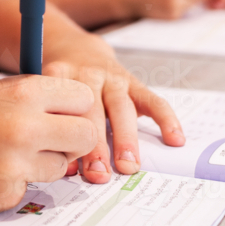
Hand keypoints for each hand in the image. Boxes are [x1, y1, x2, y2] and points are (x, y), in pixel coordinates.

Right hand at [0, 74, 97, 211]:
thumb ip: (28, 98)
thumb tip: (66, 108)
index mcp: (21, 93)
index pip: (83, 99)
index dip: (74, 107)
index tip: (62, 112)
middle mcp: (24, 128)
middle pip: (85, 135)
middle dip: (72, 138)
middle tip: (49, 138)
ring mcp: (15, 165)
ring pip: (60, 167)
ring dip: (42, 162)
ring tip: (4, 152)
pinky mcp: (3, 194)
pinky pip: (29, 189)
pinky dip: (14, 182)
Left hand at [41, 33, 183, 183]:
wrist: (78, 51)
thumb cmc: (61, 85)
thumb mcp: (50, 95)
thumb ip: (56, 125)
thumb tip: (67, 167)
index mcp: (59, 77)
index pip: (62, 108)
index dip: (66, 138)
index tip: (70, 168)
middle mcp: (86, 75)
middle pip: (91, 110)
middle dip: (95, 145)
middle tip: (98, 174)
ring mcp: (112, 77)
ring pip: (121, 107)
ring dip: (125, 138)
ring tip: (128, 166)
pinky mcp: (134, 82)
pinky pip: (152, 100)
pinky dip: (165, 119)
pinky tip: (175, 140)